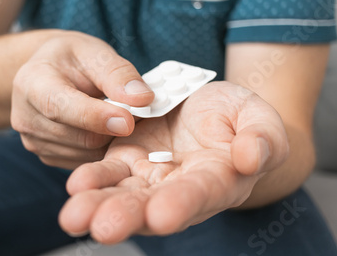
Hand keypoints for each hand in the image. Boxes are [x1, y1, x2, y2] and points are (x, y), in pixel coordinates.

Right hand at [11, 32, 153, 168]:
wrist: (47, 73)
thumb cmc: (71, 59)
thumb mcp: (94, 52)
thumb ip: (118, 73)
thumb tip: (143, 99)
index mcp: (32, 83)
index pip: (60, 107)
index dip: (95, 117)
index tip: (128, 121)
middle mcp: (26, 117)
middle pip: (79, 136)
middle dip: (114, 128)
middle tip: (140, 113)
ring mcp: (34, 141)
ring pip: (86, 153)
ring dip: (111, 139)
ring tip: (122, 117)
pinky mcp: (46, 156)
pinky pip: (84, 161)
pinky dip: (102, 149)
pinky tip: (107, 130)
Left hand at [59, 82, 288, 242]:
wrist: (205, 107)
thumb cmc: (237, 114)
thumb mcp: (258, 117)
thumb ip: (263, 138)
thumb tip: (250, 158)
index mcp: (216, 180)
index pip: (199, 194)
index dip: (182, 205)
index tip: (162, 216)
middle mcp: (178, 188)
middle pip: (152, 206)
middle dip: (128, 216)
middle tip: (104, 228)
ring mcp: (148, 176)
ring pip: (122, 195)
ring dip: (98, 206)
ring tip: (73, 217)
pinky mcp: (126, 159)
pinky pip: (107, 172)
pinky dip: (91, 180)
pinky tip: (74, 187)